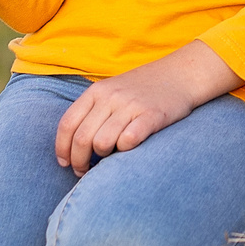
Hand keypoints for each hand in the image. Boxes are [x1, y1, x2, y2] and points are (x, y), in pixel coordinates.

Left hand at [52, 41, 237, 172]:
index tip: (65, 163)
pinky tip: (128, 151)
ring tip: (108, 159)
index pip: (67, 124)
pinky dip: (124, 151)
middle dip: (79, 162)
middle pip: (82, 138)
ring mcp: (131, 106)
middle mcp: (111, 97)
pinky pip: (129, 141)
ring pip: (102, 143)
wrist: (182, 74)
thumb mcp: (113, 91)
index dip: (62, 149)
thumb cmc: (144, 89)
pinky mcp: (152, 116)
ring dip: (102, 158)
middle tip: (83, 172)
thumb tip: (73, 146)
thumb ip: (93, 111)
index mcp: (97, 91)